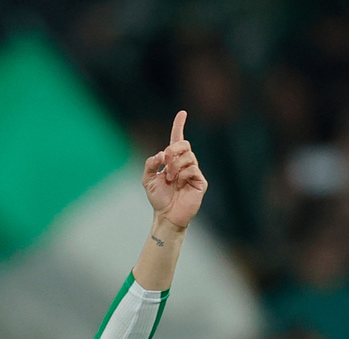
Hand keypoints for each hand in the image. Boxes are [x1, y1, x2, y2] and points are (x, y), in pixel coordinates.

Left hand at [142, 111, 207, 229]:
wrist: (166, 215)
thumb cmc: (159, 198)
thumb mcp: (147, 179)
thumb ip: (150, 164)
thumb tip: (161, 153)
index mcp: (173, 161)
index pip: (177, 140)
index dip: (179, 126)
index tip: (182, 113)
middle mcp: (185, 164)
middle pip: (184, 144)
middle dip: (173, 150)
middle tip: (165, 161)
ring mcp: (193, 172)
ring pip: (188, 156)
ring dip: (175, 166)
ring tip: (170, 179)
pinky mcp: (200, 181)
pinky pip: (192, 168)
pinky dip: (183, 174)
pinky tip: (179, 183)